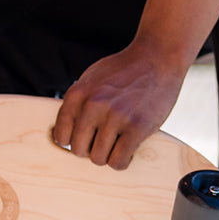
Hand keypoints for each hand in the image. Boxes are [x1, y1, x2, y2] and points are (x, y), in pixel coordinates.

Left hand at [51, 44, 186, 169]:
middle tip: (106, 140)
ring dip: (108, 155)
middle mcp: (93, 105)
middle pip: (78, 150)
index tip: (87, 137)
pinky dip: (122, 161)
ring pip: (98, 159)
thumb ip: (78, 103)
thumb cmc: (125, 70)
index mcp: (77, 94)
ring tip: (119, 142)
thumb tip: (64, 134)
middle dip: (91, 149)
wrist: (157, 58)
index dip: (74, 140)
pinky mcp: (137, 127)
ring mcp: (115, 116)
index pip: (61, 136)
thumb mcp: (92, 79)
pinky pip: (118, 161)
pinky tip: (129, 149)